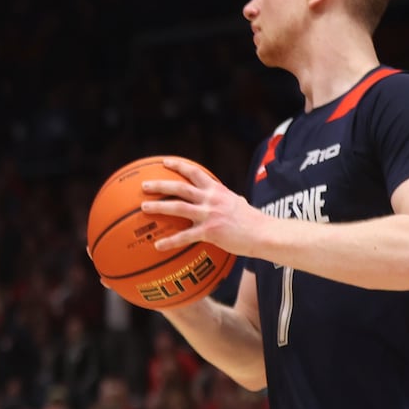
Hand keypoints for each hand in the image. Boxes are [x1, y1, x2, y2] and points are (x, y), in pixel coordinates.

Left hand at [140, 157, 268, 257]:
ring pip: (178, 207)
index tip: (164, 162)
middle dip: (160, 185)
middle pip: (180, 187)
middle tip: (144, 185)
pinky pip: (185, 236)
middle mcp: (211, 199)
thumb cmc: (252, 221)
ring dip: (159, 207)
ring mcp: (210, 214)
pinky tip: (157, 245)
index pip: (195, 172)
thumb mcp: (238, 203)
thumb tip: (228, 199)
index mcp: (217, 191)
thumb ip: (226, 199)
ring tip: (143, 208)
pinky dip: (170, 241)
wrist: (265, 233)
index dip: (179, 166)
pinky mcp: (210, 232)